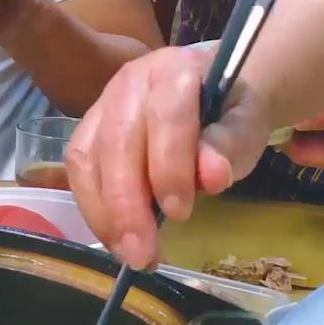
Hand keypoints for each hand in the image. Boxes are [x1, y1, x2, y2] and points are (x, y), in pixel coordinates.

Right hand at [65, 46, 275, 267]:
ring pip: (87, 156)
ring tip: (126, 253)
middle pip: (118, 141)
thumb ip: (231, 146)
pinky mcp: (87, 130)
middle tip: (142, 255)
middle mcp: (131, 81)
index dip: (169, 167)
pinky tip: (112, 236)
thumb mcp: (246, 125)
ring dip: (103, 211)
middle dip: (127, 204)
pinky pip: (77, 169)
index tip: (179, 215)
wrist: (212, 94)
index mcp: (175, 70)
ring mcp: (103, 103)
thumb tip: (211, 177)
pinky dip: (92, 206)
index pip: (166, 116)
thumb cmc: (229, 113)